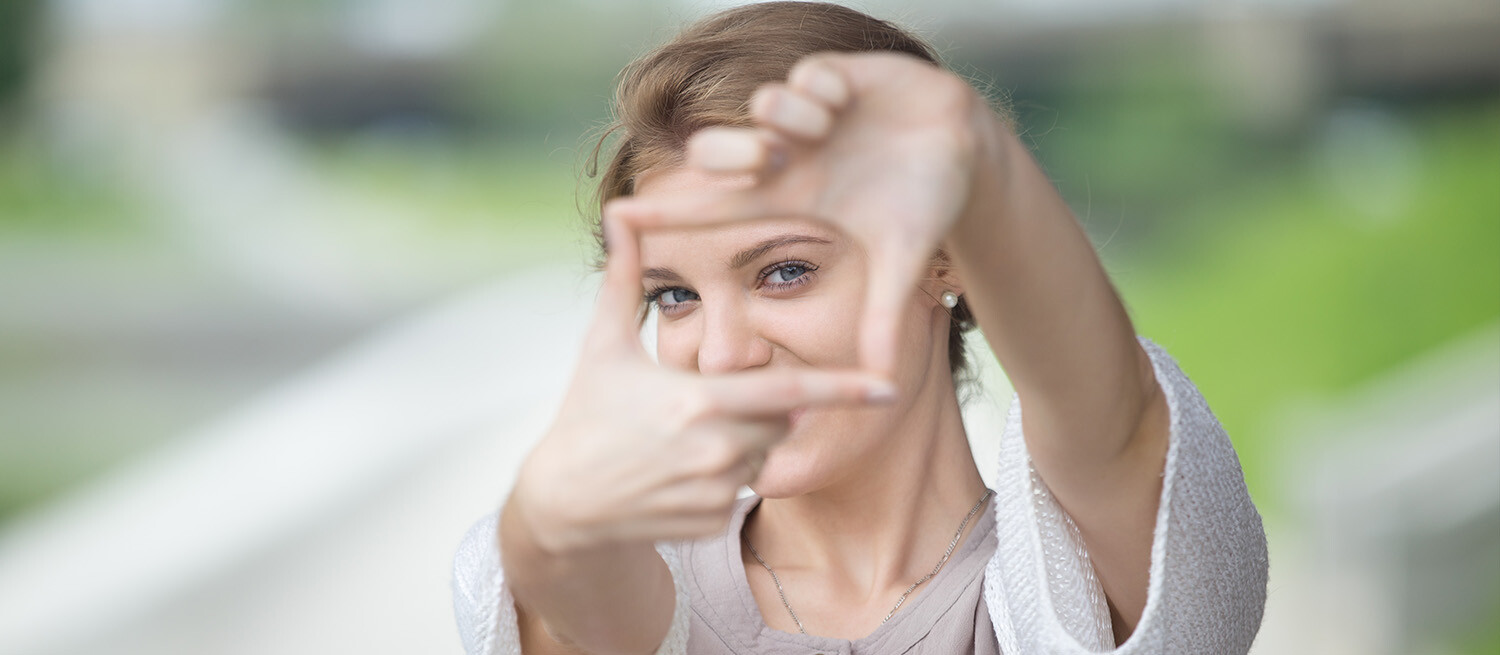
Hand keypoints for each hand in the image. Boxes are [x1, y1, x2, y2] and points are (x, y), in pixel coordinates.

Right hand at [510, 218, 892, 551]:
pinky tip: (676, 472)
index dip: (843, 388)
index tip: (889, 386)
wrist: (563, 504)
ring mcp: (715, 492)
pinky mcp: (711, 522)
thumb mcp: (602, 345)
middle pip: (778, 418)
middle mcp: (715, 451)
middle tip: (704, 403)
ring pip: (762, 455)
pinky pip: (741, 490)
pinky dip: (722, 477)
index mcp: (698, 402)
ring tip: (682, 438)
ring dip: (740, 442)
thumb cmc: (587, 414)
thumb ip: (622, 277)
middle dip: (758, 406)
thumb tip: (620, 213)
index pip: (790, 390)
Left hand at [605, 52, 998, 377]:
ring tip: (826, 129)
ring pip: (763, 106)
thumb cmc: (924, 202)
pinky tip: (847, 101)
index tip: (619, 216)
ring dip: (788, 118)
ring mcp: (808, 115)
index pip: (715, 207)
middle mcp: (788, 155)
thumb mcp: (900, 263)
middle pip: (719, 150)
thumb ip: (883, 316)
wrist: (967, 149)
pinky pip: (806, 74)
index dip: (669, 211)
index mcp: (790, 197)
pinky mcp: (837, 76)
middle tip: (772, 161)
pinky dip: (820, 88)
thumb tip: (884, 382)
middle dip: (734, 152)